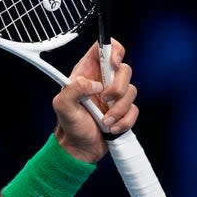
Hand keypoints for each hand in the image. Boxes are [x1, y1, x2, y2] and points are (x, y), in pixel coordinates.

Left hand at [51, 38, 137, 162]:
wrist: (78, 148)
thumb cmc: (69, 125)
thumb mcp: (62, 106)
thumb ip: (73, 89)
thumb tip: (94, 85)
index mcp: (87, 73)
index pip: (104, 48)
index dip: (113, 49)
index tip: (113, 64)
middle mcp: (103, 81)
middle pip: (125, 69)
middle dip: (118, 87)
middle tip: (105, 100)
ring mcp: (115, 96)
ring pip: (132, 91)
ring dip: (118, 110)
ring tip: (104, 122)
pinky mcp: (124, 111)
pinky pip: (134, 110)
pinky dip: (124, 121)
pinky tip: (110, 128)